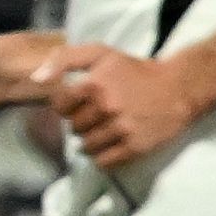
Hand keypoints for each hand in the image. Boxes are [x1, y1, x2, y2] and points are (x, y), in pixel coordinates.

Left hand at [47, 43, 197, 169]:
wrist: (179, 87)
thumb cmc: (134, 70)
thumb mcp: (100, 53)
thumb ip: (64, 59)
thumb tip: (36, 80)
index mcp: (94, 84)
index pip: (60, 107)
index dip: (67, 105)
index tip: (80, 102)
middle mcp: (107, 107)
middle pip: (73, 128)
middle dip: (81, 123)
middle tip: (96, 115)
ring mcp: (122, 129)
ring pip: (86, 146)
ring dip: (91, 141)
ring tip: (104, 130)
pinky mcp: (135, 147)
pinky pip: (104, 162)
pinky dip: (102, 157)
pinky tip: (111, 144)